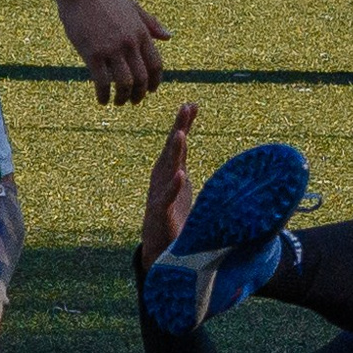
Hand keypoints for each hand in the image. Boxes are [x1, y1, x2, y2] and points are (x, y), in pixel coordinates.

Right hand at [57, 0, 168, 106]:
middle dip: (140, 95)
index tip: (150, 91)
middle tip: (134, 102)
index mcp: (141, 33)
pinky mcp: (93, 54)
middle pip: (142, 78)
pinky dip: (104, 95)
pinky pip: (102, 82)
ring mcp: (112, 49)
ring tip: (118, 102)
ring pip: (125, 84)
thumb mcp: (133, 8)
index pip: (155, 65)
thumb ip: (151, 24)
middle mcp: (129, 43)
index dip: (155, 82)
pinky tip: (102, 100)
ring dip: (123, 98)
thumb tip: (169, 37)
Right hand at [140, 100, 197, 265]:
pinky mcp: (160, 212)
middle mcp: (161, 178)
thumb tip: (186, 136)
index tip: (192, 104)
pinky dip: (173, 185)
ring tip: (180, 134)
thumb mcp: (180, 180)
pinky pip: (167, 197)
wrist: (160, 247)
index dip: (183, 123)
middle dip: (178, 128)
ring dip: (174, 151)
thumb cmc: (172, 210)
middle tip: (185, 108)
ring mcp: (159, 194)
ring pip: (168, 169)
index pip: (176, 143)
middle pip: (171, 149)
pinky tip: (179, 174)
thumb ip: (182, 159)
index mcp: (167, 169)